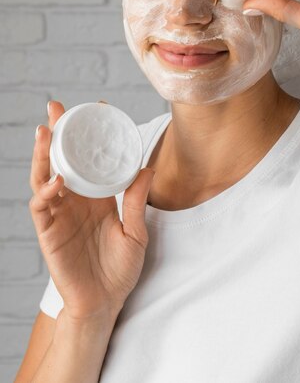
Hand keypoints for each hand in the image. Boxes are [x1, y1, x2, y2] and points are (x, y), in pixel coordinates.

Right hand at [29, 101, 154, 320]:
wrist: (104, 304)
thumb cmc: (119, 270)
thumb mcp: (136, 232)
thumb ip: (137, 202)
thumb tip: (146, 168)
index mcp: (98, 197)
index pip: (92, 159)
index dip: (92, 135)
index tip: (98, 108)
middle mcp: (76, 200)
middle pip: (63, 159)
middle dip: (58, 133)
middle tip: (56, 108)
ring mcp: (60, 214)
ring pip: (46, 176)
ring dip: (44, 153)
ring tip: (46, 131)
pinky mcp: (49, 232)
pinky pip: (42, 206)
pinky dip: (46, 190)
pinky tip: (57, 178)